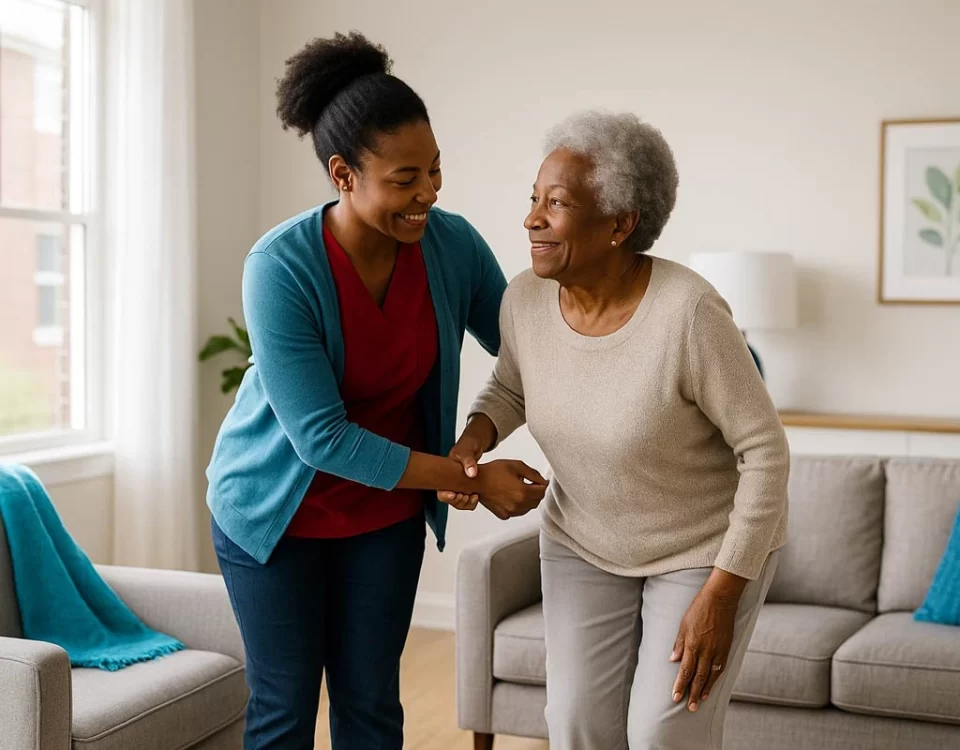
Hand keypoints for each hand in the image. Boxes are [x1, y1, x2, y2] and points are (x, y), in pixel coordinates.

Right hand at [436, 432, 486, 510]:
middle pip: (448, 499)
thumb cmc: (468, 445)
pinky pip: (467, 498)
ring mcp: (459, 484)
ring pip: (458, 501)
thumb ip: (469, 461)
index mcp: (445, 472)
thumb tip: (471, 474)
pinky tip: (477, 494)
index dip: (446, 496)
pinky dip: (472, 500)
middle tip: (467, 496)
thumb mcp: (468, 451)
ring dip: (466, 502)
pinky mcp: (467, 486)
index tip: (454, 495)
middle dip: (458, 501)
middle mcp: (450, 480)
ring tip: (474, 495)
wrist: (476, 444)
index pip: (440, 490)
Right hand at [476, 459, 547, 518]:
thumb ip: (534, 474)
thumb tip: (543, 481)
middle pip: (537, 501)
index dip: (543, 484)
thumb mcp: (517, 466)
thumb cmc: (493, 472)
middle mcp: (518, 505)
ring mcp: (511, 511)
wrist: (476, 481)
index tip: (541, 481)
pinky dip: (518, 505)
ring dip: (528, 499)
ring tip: (519, 488)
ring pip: (528, 508)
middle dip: (536, 492)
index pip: (542, 492)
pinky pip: (517, 512)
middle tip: (531, 483)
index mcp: (523, 492)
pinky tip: (512, 496)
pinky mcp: (504, 515)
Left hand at [670, 585, 739, 711]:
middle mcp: (705, 650)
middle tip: (688, 707)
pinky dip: (715, 679)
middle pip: (697, 677)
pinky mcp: (726, 648)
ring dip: (704, 690)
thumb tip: (672, 660)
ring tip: (699, 701)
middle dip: (691, 693)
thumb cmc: (699, 609)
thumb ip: (679, 644)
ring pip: (710, 676)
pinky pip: (720, 668)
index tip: (675, 697)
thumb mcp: (683, 624)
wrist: (720, 599)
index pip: (684, 670)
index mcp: (692, 644)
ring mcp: (717, 650)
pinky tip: (711, 686)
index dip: (680, 685)